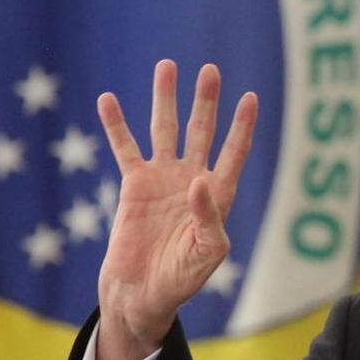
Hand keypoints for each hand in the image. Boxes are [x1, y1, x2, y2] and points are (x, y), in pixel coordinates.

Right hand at [95, 59, 256, 359]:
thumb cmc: (182, 279)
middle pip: (202, 132)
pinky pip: (125, 148)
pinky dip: (116, 125)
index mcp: (218, 197)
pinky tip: (108, 100)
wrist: (143, 293)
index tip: (250, 98)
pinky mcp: (134, 185)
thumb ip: (208, 217)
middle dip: (206, 103)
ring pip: (165, 130)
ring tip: (167, 66)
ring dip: (165, 100)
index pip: (234, 153)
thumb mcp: (206, 253)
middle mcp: (192, 180)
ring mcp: (162, 179)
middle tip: (210, 70)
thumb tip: (200, 180)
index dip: (243, 127)